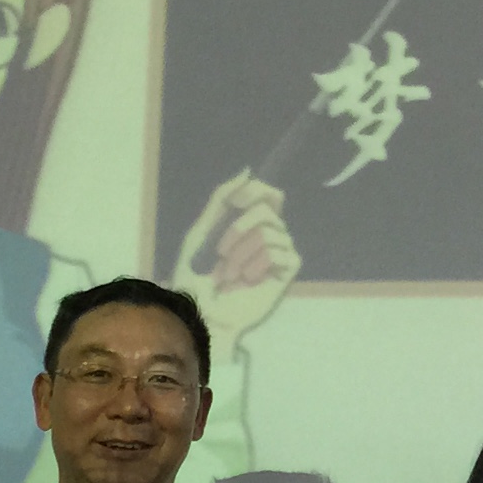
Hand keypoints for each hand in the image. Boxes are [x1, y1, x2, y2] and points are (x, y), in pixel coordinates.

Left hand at [175, 169, 300, 357]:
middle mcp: (268, 233)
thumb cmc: (196, 277)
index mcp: (248, 222)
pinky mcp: (287, 271)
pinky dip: (255, 266)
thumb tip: (247, 170)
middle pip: (268, 209)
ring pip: (269, 231)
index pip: (269, 192)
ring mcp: (279, 252)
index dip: (255, 191)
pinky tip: (246, 281)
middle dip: (238, 229)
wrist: (202, 312)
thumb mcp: (201, 231)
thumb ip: (221, 199)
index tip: (234, 203)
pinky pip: (279, 252)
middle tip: (220, 253)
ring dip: (240, 254)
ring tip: (228, 275)